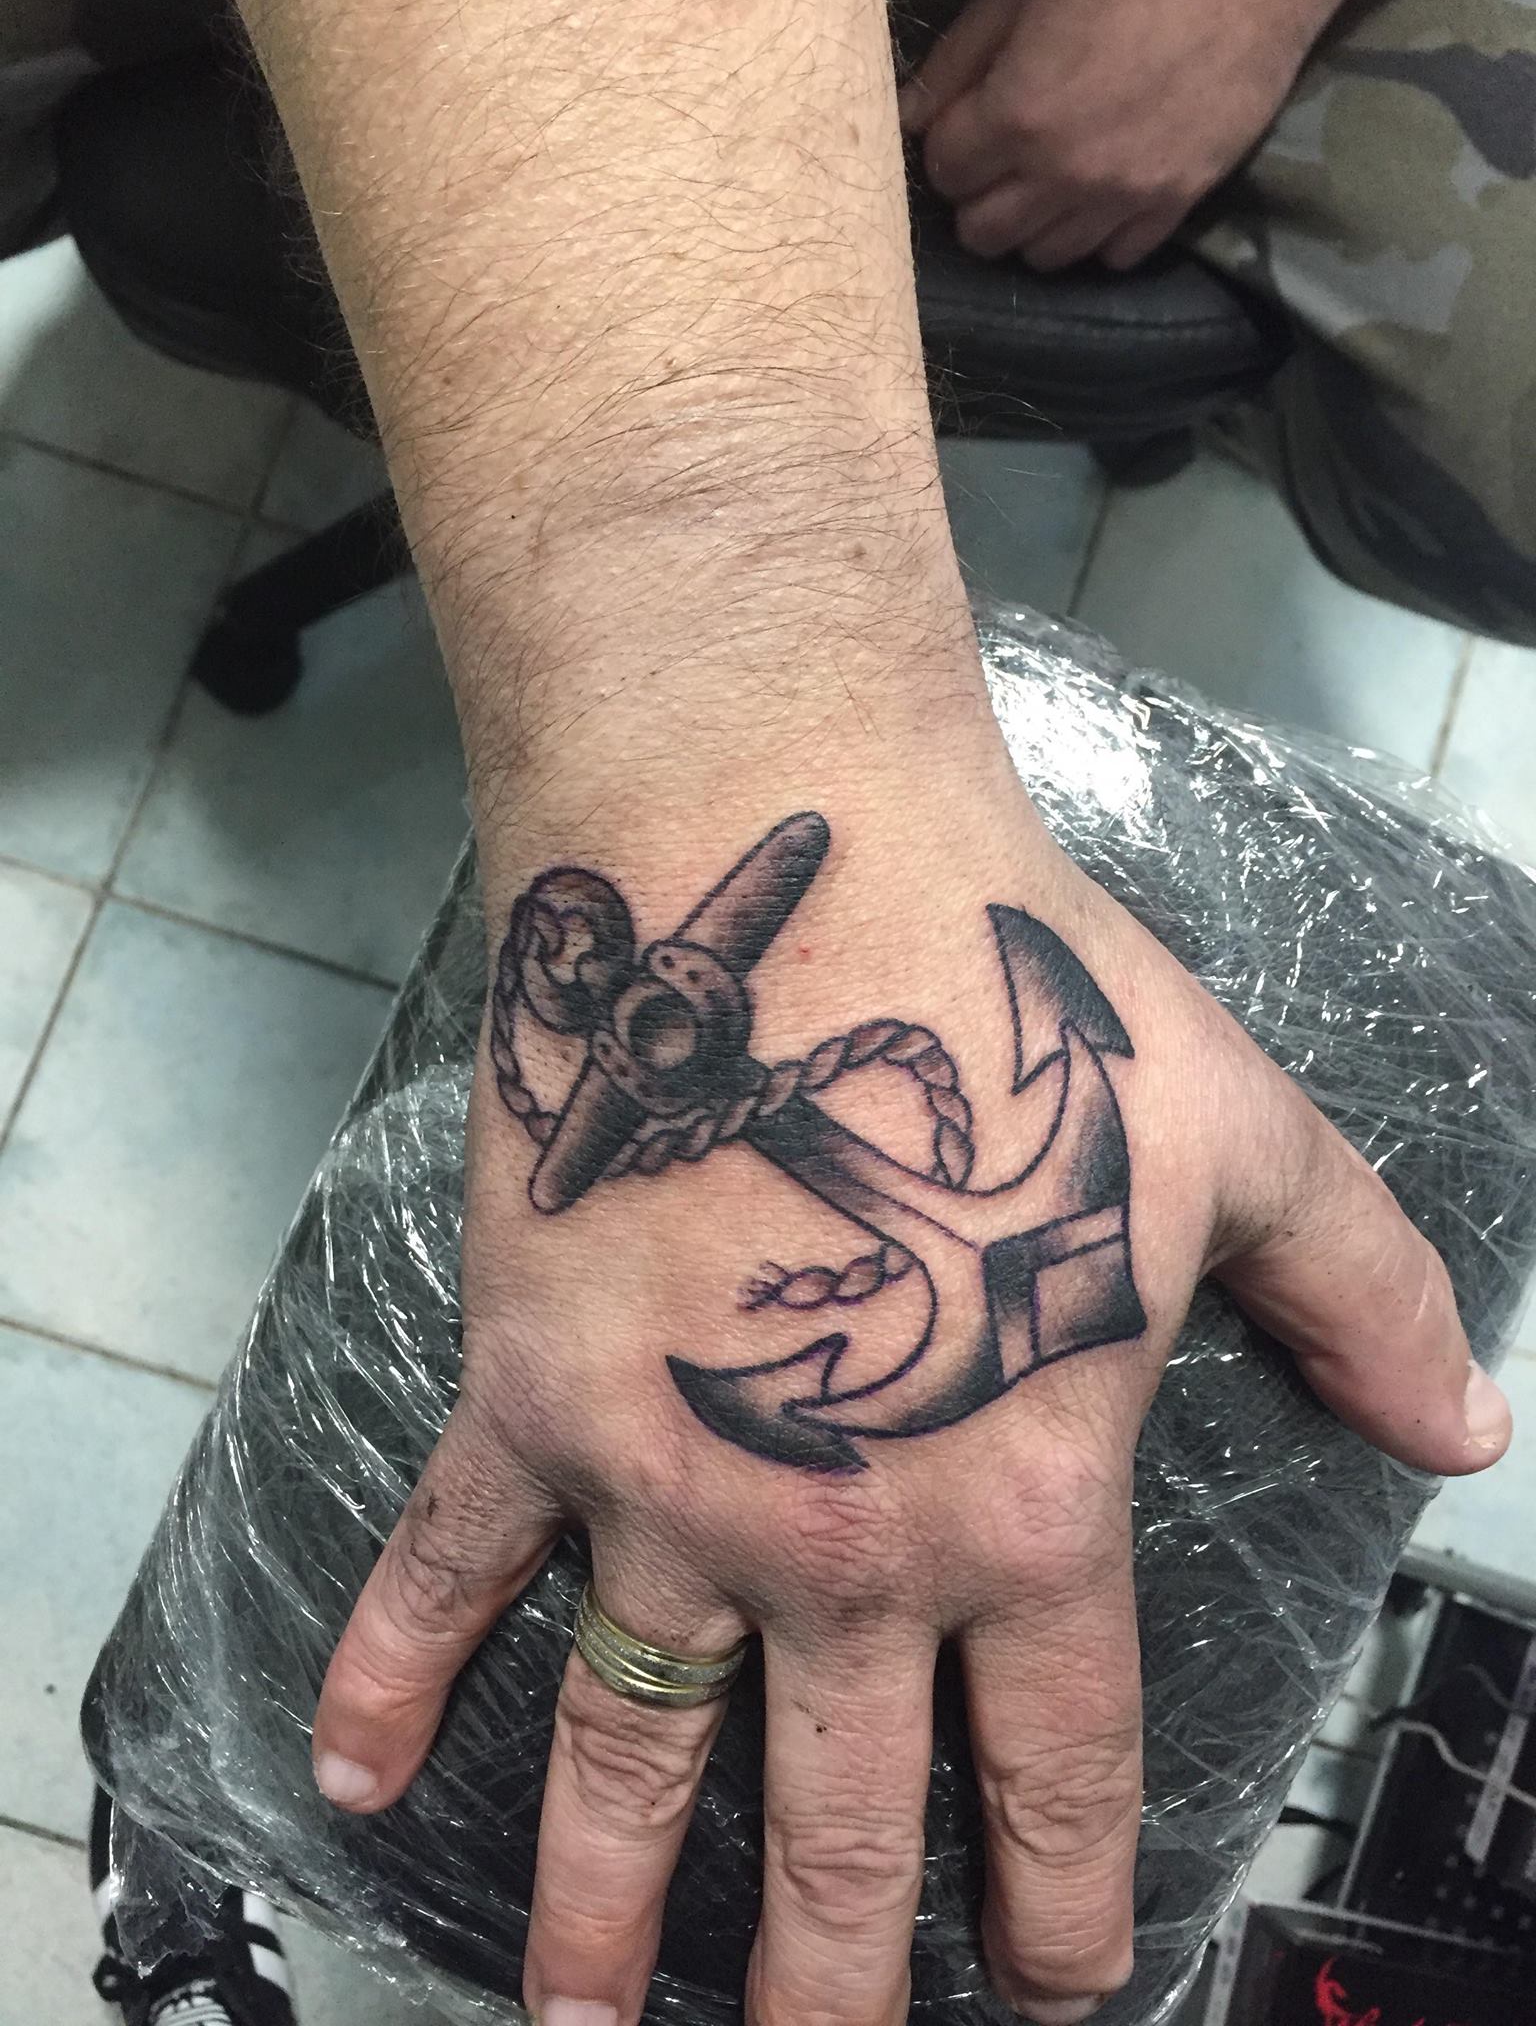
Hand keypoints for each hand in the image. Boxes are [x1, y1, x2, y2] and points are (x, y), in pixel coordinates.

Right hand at [307, 778, 1507, 2025]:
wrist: (789, 889)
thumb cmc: (1010, 1005)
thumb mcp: (1242, 1143)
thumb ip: (1365, 1293)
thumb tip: (1460, 1422)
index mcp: (1023, 1505)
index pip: (1057, 1771)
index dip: (1065, 1904)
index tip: (1055, 1985)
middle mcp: (842, 1545)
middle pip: (835, 1822)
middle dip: (831, 1975)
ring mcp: (668, 1488)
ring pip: (631, 1751)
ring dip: (601, 1909)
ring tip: (580, 2024)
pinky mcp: (536, 1401)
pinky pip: (450, 1567)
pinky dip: (394, 1671)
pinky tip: (350, 1768)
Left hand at [899, 0, 1353, 269]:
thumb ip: (963, 57)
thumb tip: (912, 115)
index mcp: (1018, 113)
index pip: (945, 172)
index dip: (951, 145)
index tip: (969, 121)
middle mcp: (1063, 175)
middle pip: (984, 233)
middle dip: (981, 197)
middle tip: (1001, 157)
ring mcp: (1123, 198)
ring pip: (1044, 257)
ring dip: (1035, 222)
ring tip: (1051, 175)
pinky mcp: (1177, 203)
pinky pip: (1114, 256)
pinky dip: (1099, 234)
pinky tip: (1103, 190)